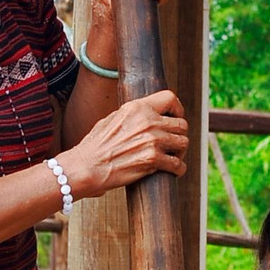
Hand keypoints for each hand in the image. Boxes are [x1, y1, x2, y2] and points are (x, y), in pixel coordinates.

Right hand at [64, 90, 188, 195]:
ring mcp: (152, 140)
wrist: (85, 167)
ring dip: (180, 152)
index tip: (175, 119)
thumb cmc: (94, 147)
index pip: (170, 98)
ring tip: (172, 159)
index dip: (178, 109)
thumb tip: (145, 116)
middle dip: (179, 135)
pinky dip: (179, 169)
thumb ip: (131, 116)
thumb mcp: (111, 120)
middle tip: (172, 146)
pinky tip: (173, 172)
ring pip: (183, 143)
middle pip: (182, 124)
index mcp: (137, 107)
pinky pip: (178, 164)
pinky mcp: (153, 159)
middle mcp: (147, 121)